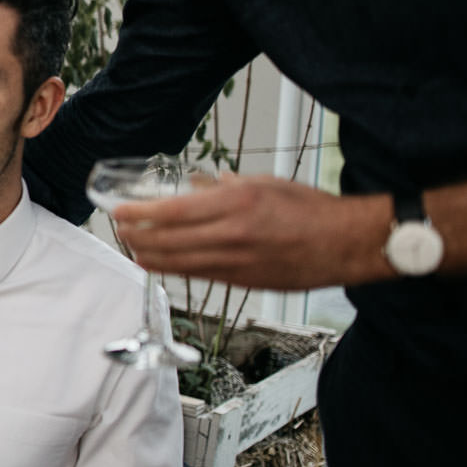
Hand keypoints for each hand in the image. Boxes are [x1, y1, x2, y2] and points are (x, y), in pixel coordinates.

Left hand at [112, 173, 388, 289]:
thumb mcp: (266, 184)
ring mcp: (237, 262)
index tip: (119, 211)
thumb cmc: (312, 211)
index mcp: (236, 203)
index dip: (139, 214)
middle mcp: (231, 234)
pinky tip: (161, 264)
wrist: (347, 244)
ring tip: (132, 248)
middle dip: (137, 236)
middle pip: (167, 241)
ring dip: (150, 256)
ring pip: (179, 264)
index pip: (172, 211)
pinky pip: (199, 276)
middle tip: (120, 230)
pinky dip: (175, 269)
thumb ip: (228, 186)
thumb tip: (200, 184)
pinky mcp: (244, 282)